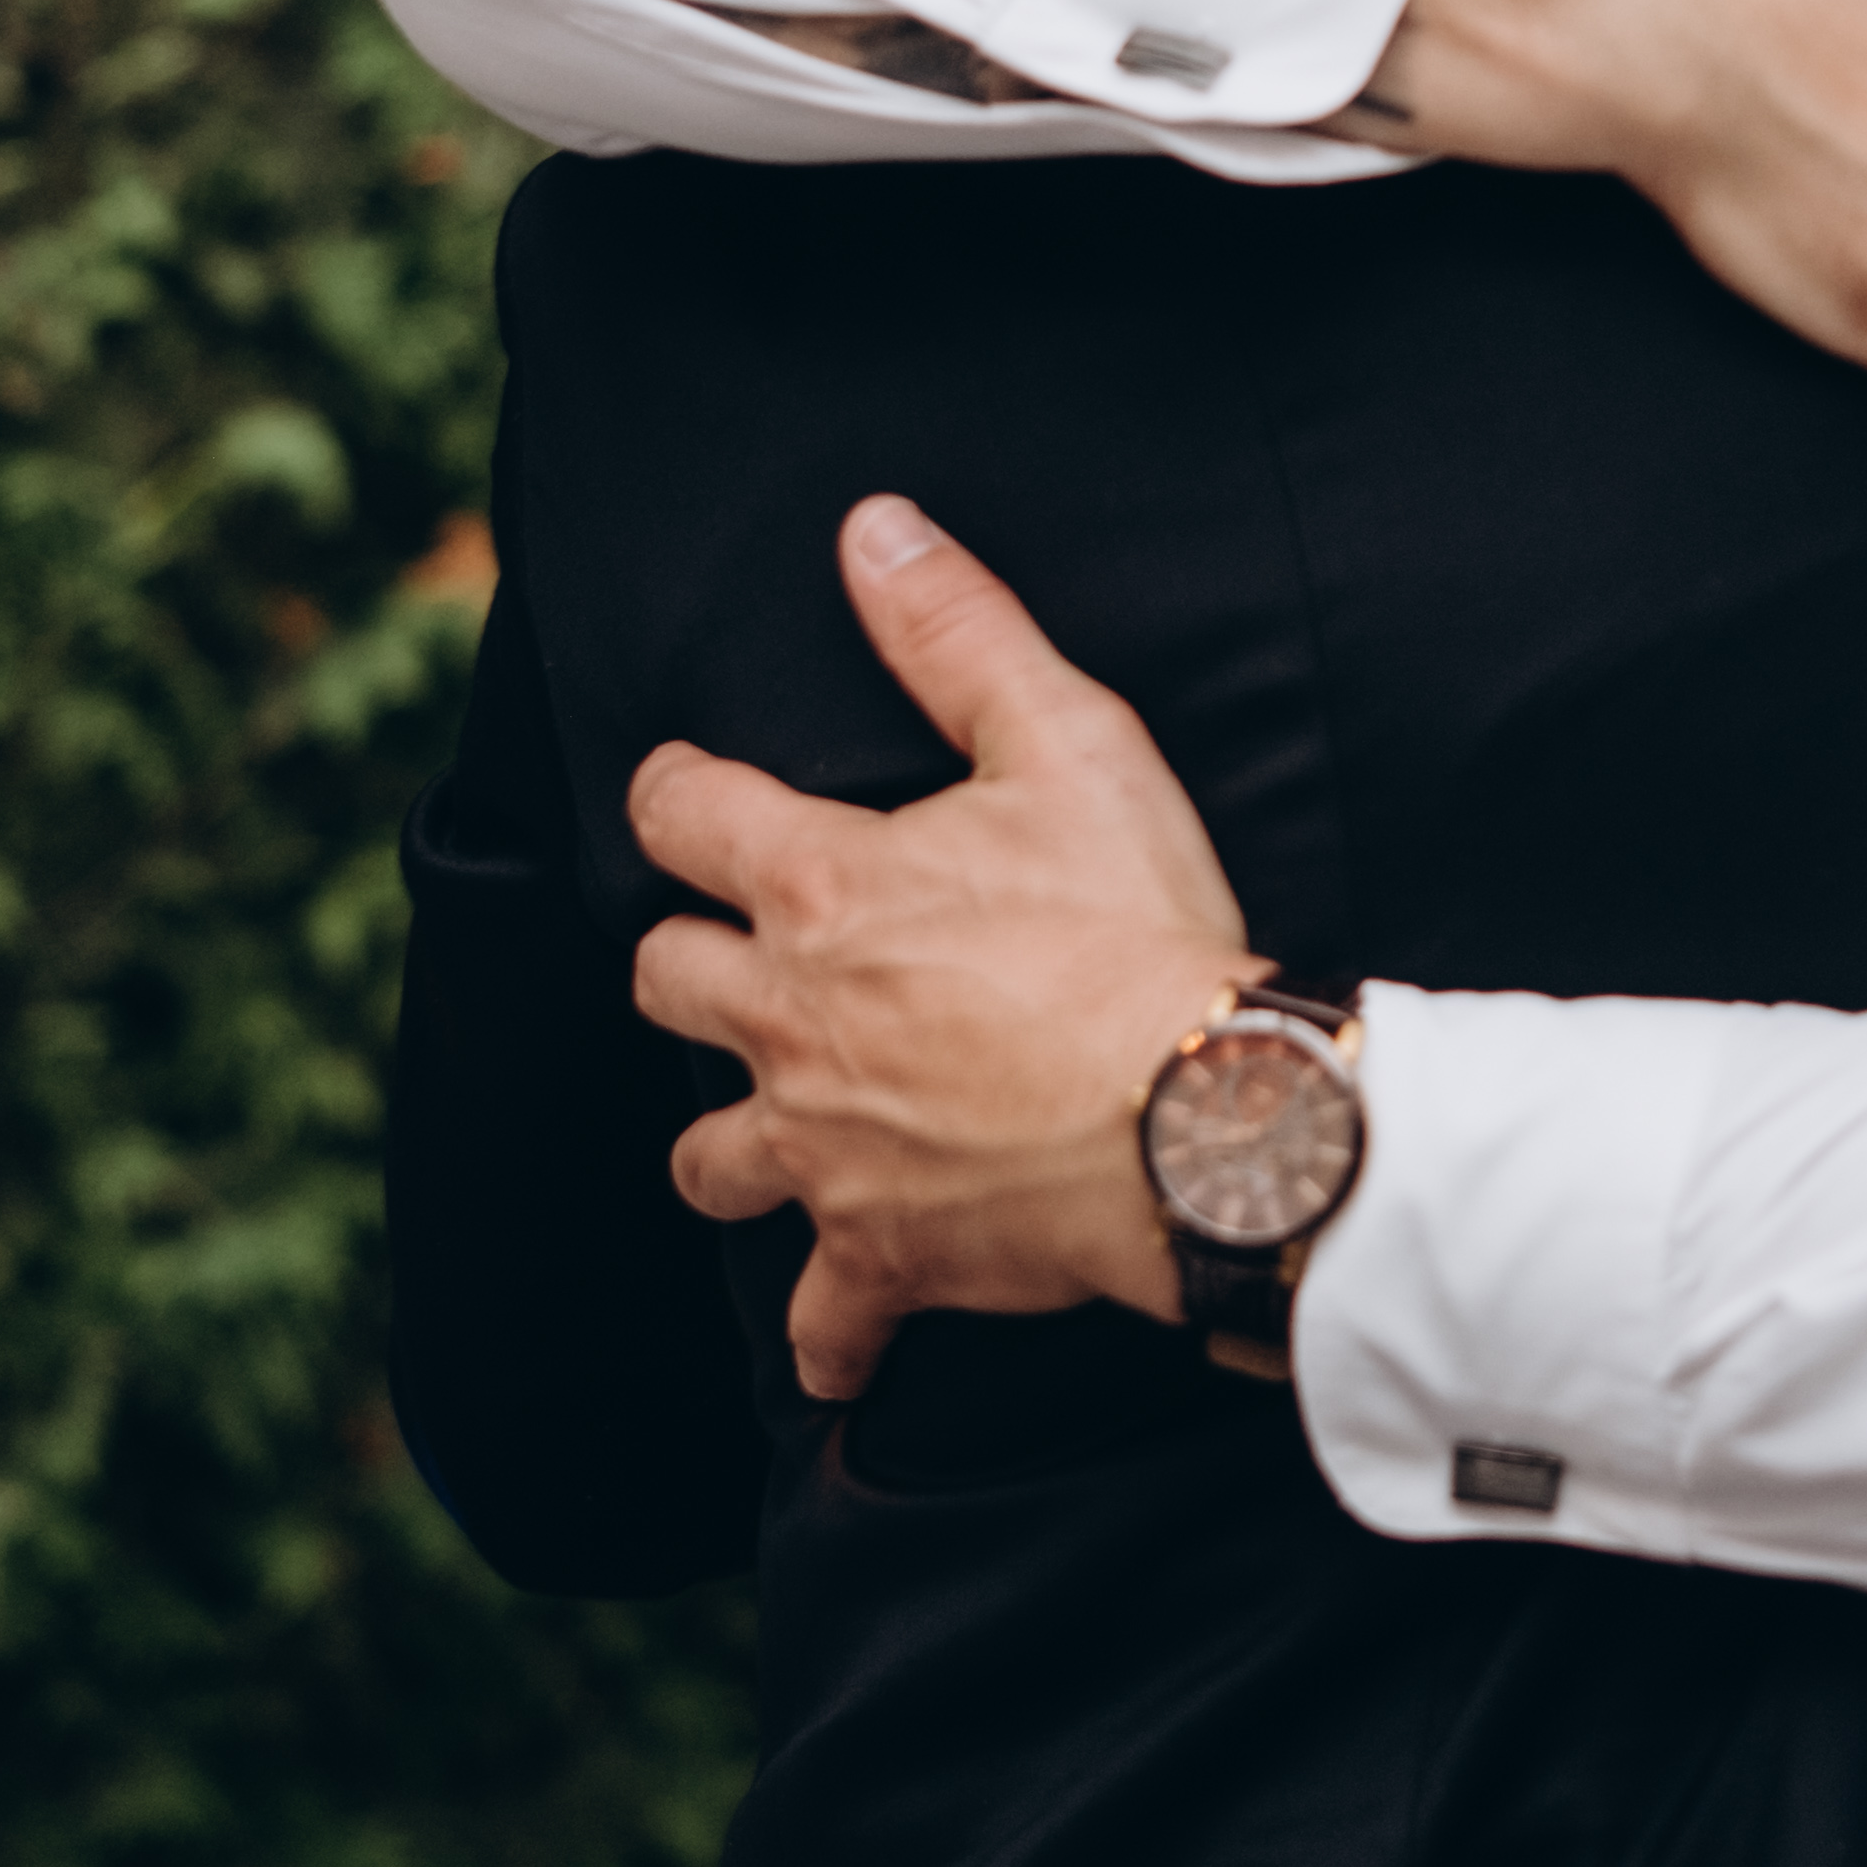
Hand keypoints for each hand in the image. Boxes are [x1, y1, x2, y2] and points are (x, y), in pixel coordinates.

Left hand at [627, 498, 1260, 1398]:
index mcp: (822, 888)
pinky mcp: (881, 1254)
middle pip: (665, 981)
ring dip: (729, 1137)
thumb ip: (958, 631)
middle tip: (748, 955)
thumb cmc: (1139, 930)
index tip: (696, 795)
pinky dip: (830, 1329)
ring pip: (705, 1152)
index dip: (679, 793)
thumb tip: (870, 528)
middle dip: (692, 961)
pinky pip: (824, 1319)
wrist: (1201, 1119)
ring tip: (773, 1125)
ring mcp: (824, 1148)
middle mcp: (790, 1019)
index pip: (679, 813)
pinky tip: (841, 1337)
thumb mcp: (1066, 741)